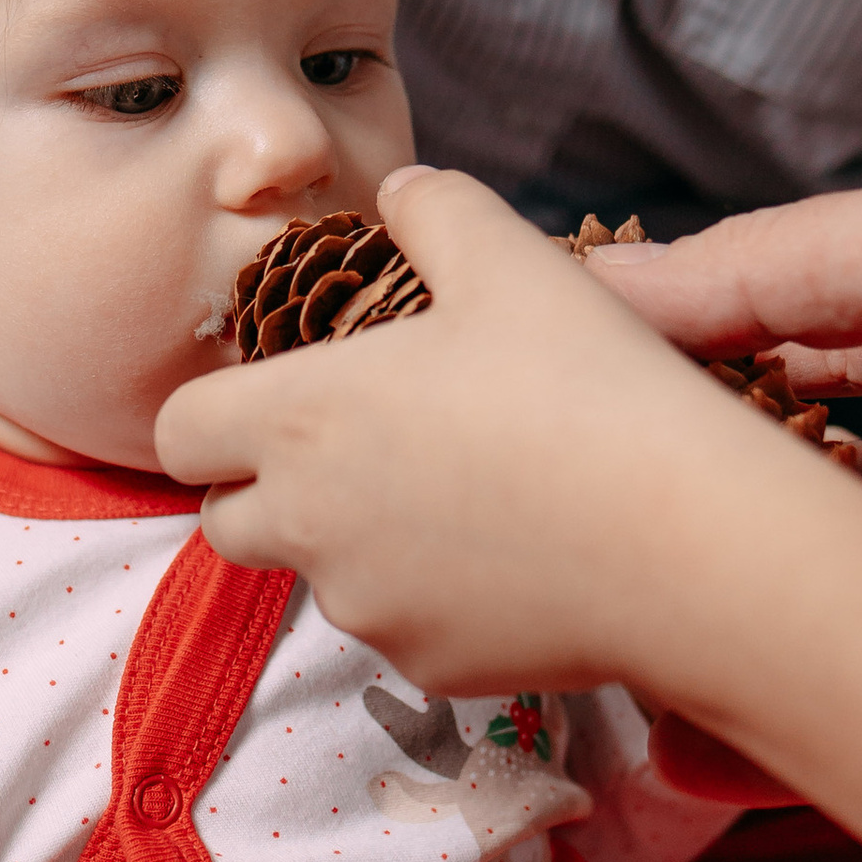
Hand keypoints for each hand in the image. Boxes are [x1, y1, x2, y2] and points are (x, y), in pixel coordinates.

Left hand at [155, 168, 782, 691]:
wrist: (684, 539)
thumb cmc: (587, 386)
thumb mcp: (508, 259)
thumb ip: (433, 209)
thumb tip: (401, 192)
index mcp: (299, 420)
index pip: (177, 432)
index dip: (213, 410)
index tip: (280, 391)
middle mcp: (307, 527)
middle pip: (226, 521)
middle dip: (269, 487)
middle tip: (364, 445)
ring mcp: (364, 608)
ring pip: (317, 578)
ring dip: (354, 543)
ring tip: (462, 491)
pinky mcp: (428, 668)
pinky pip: (398, 628)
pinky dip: (429, 597)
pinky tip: (513, 552)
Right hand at [591, 112, 861, 706]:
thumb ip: (768, 277)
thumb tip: (608, 285)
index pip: (795, 373)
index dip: (683, 396)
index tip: (552, 417)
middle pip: (814, 509)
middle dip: (693, 527)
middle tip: (548, 545)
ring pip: (853, 619)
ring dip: (736, 626)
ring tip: (588, 631)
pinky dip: (816, 718)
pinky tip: (697, 721)